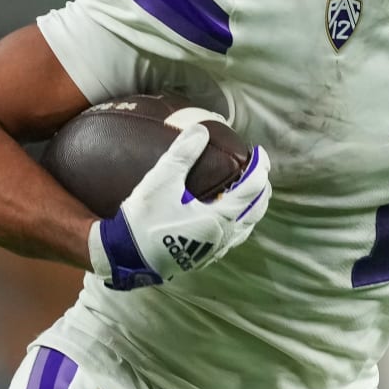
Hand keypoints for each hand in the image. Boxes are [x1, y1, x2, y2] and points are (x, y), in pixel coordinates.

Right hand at [88, 123, 271, 289]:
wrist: (126, 256)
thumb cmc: (145, 218)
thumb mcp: (162, 180)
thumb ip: (183, 153)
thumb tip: (202, 130)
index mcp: (219, 218)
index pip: (252, 189)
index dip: (260, 168)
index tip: (259, 153)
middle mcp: (223, 237)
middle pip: (256, 211)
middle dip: (262, 188)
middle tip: (259, 170)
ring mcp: (214, 250)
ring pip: (245, 228)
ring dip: (251, 208)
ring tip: (247, 191)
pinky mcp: (202, 258)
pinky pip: (231, 239)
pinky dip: (237, 222)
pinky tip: (225, 215)